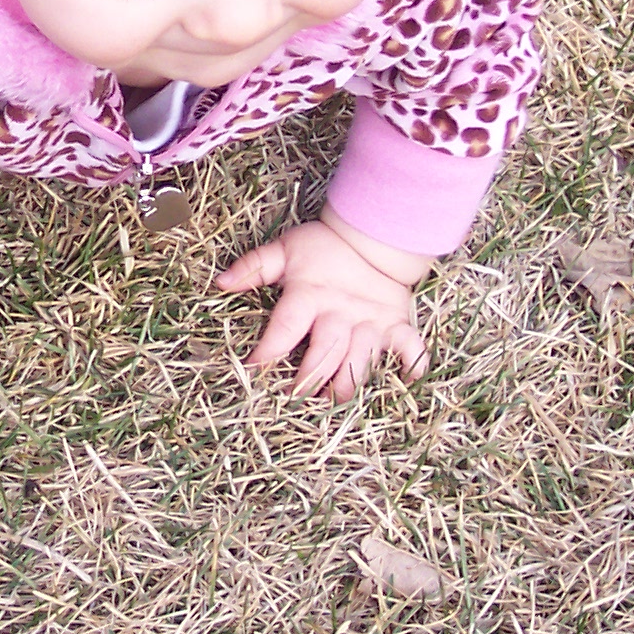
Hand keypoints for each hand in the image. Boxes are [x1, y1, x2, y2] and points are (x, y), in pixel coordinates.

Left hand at [215, 212, 433, 401]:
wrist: (371, 234)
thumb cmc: (322, 250)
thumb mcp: (285, 252)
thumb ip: (254, 267)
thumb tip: (221, 283)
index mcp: (310, 295)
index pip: (286, 325)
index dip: (269, 348)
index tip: (254, 368)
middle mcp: (340, 312)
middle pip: (324, 350)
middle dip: (309, 377)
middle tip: (293, 399)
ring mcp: (370, 321)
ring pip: (360, 357)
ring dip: (348, 381)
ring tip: (335, 400)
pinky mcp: (395, 324)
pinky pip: (409, 345)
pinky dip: (412, 361)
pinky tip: (408, 378)